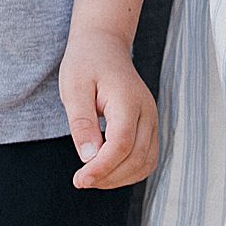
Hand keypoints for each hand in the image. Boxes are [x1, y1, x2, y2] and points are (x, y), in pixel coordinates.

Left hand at [59, 29, 157, 189]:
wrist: (103, 44)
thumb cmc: (86, 63)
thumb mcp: (74, 87)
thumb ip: (82, 122)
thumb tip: (88, 157)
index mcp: (128, 100)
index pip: (121, 144)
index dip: (101, 168)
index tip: (79, 180)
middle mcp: (146, 111)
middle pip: (135, 158)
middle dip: (108, 177)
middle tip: (80, 180)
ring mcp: (152, 119)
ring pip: (145, 163)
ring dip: (119, 178)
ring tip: (93, 176)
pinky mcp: (150, 126)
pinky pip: (147, 158)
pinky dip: (129, 172)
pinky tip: (107, 170)